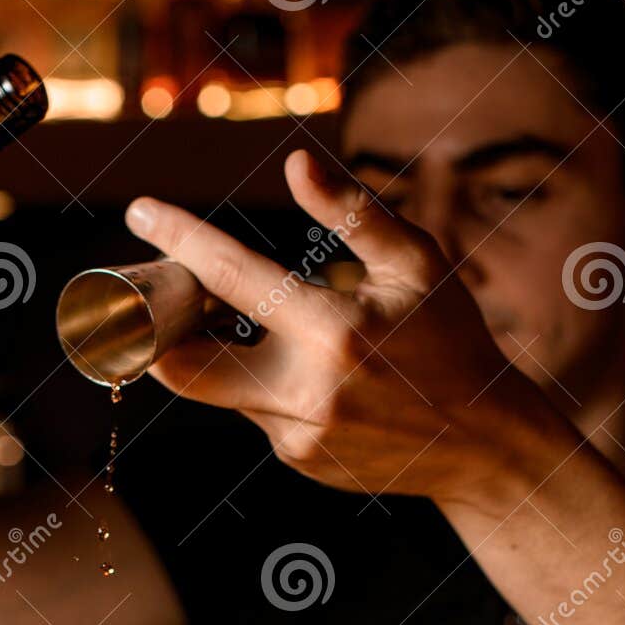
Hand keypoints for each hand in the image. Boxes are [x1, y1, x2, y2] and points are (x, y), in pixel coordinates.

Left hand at [125, 151, 565, 511]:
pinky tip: (331, 387)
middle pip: (187, 368)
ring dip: (234, 356)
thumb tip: (297, 163)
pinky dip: (275, 390)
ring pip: (228, 389)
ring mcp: (297, 435)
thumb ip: (353, 213)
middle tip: (167, 301)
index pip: (232, 277)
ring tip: (291, 336)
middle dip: (161, 335)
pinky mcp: (299, 461)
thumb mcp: (418, 263)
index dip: (180, 241)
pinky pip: (261, 416)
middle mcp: (305, 390)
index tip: (141, 213)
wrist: (483, 443)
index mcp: (332, 329)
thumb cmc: (451, 340)